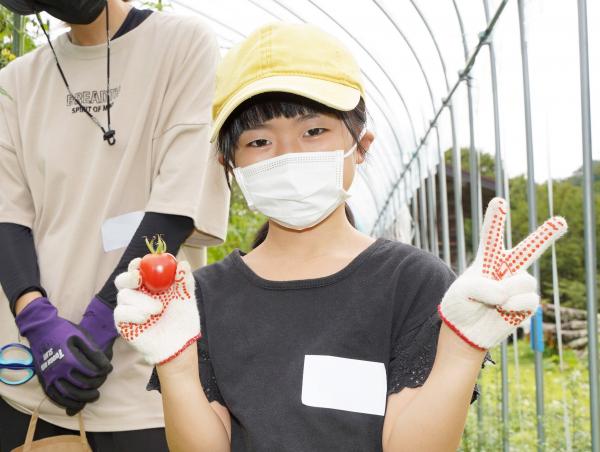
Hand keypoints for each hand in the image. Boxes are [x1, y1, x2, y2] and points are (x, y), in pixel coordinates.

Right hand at [15, 297, 112, 414]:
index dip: (103, 372)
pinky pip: (55, 398)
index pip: (92, 372)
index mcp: (70, 359)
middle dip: (95, 386)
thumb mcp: (82, 336)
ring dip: (84, 399)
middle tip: (101, 383)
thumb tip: (106, 367)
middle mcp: (59, 371)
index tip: (108, 369)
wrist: (41, 330)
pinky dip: (68, 403)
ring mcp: (49, 378)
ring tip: (94, 396)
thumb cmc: (64, 331)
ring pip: (69, 396)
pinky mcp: (43, 382)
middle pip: (82, 386)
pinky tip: (78, 403)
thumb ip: (94, 352)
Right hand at [114, 258, 199, 364]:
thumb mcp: (187, 298)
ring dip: (141, 300)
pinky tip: (146, 319)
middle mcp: (136, 295)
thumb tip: (182, 263)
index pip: (138, 270)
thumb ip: (185, 281)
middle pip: (122, 280)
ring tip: (158, 309)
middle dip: (129, 277)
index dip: (137, 264)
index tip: (141, 262)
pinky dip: (133, 313)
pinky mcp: (123, 324)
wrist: (179, 345)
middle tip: (138, 278)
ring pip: (124, 296)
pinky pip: (121, 312)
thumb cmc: (182, 319)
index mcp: (150, 285)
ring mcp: (129, 309)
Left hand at [438, 197, 567, 349]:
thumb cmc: (461, 305)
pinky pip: (528, 299)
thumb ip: (484, 286)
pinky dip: (513, 306)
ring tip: (494, 302)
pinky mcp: (527, 303)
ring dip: (507, 292)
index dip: (495, 218)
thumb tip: (508, 293)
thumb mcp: (463, 291)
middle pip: (529, 248)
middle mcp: (507, 268)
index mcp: (487, 258)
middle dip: (547, 234)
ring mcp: (519, 285)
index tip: (500, 201)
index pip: (492, 235)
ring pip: (524, 280)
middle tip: (561, 221)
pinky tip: (503, 310)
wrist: (465, 329)